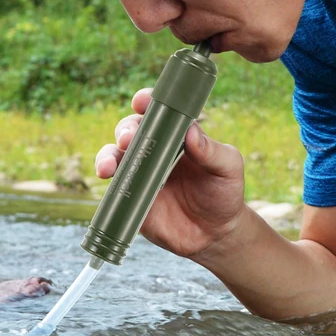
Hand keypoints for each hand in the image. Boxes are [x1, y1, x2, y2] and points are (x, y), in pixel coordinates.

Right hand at [95, 88, 246, 258]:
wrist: (214, 234)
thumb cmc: (223, 193)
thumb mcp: (228, 169)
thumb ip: (212, 151)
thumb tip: (191, 132)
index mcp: (176, 135)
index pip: (157, 111)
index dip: (146, 101)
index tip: (141, 101)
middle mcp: (154, 150)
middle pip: (131, 130)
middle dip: (125, 130)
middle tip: (128, 139)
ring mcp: (140, 173)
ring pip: (115, 156)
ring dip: (108, 156)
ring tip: (108, 167)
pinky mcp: (131, 196)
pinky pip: (114, 186)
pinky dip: (108, 181)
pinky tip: (108, 180)